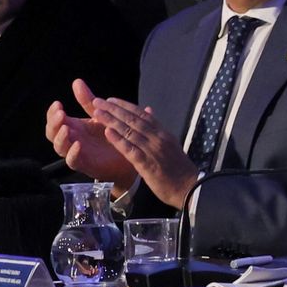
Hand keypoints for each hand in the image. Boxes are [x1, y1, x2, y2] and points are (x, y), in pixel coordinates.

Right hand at [46, 78, 136, 188]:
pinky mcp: (85, 164)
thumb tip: (77, 81)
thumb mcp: (99, 114)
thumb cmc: (111, 133)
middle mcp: (72, 139)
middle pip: (52, 133)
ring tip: (67, 128)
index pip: (55, 120)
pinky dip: (73, 153)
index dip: (52, 113)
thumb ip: (88, 100)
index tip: (58, 104)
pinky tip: (77, 145)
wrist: (128, 152)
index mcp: (74, 126)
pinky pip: (73, 161)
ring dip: (60, 138)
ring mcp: (76, 152)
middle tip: (61, 113)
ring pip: (59, 147)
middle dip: (53, 123)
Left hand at [85, 92, 197, 209]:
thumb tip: (148, 112)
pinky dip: (118, 140)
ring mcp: (152, 150)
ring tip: (97, 112)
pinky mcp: (147, 164)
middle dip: (114, 109)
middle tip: (98, 101)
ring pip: (130, 131)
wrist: (189, 187)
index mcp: (163, 132)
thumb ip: (157, 129)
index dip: (125, 106)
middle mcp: (158, 138)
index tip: (111, 100)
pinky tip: (107, 132)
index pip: (142, 114)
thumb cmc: (178, 168)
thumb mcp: (170, 143)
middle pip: (133, 119)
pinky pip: (130, 150)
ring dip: (112, 121)